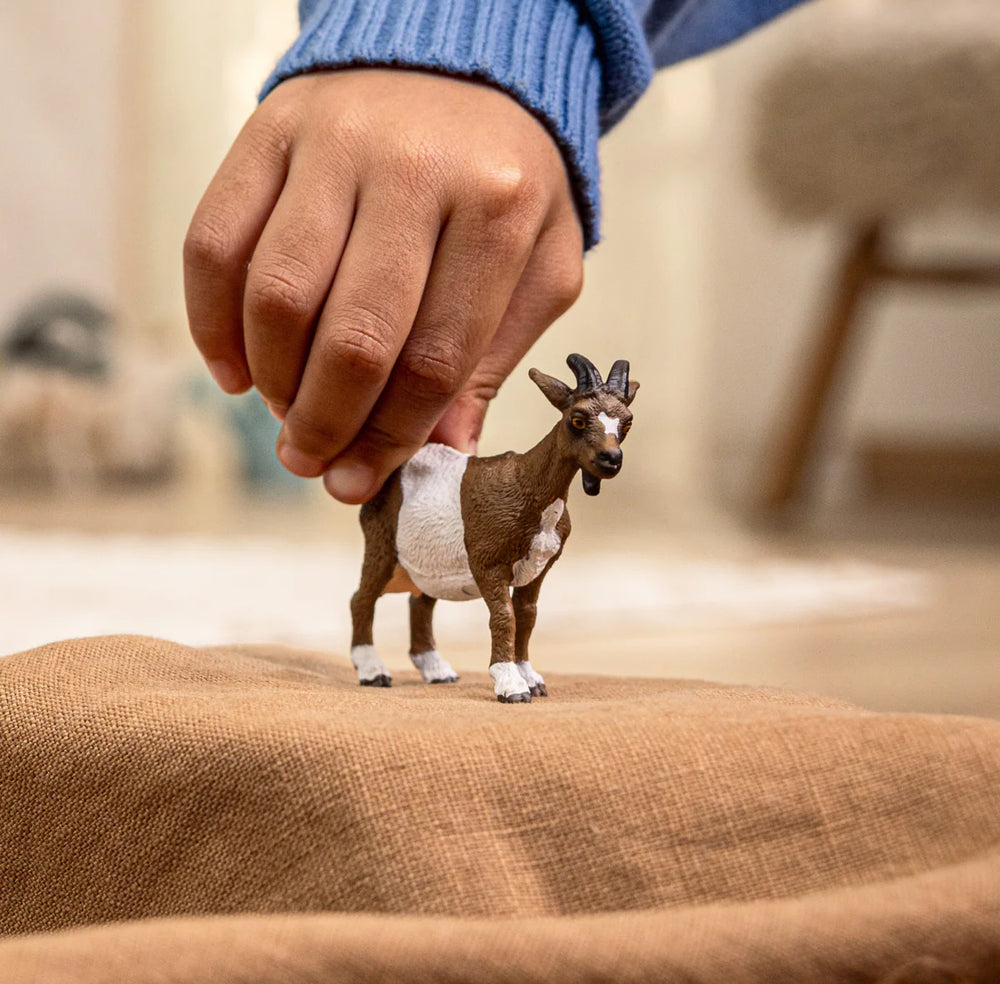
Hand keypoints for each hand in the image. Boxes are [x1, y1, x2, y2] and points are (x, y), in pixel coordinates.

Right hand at [184, 68, 583, 502]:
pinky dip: (211, 321)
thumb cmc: (507, 181)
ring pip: (277, 294)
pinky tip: (234, 370)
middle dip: (327, 423)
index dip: (392, 439)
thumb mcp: (538, 265)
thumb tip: (443, 452)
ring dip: (272, 381)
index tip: (360, 482)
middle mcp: (413, 170)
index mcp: (497, 211)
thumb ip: (495, 357)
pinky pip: (215, 241)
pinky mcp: (269, 129)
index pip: (436, 359)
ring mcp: (333, 143)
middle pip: (354, 337)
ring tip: (287, 413)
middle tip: (312, 463)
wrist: (464, 61)